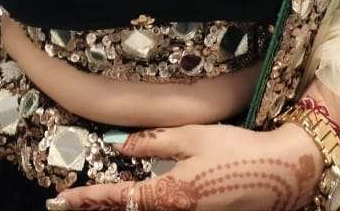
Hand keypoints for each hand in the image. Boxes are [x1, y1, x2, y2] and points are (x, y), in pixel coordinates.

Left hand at [47, 122, 322, 210]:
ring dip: (117, 208)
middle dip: (95, 210)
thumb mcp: (192, 136)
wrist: (278, 174)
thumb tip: (117, 143)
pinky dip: (140, 209)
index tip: (61, 199)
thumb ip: (153, 142)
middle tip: (63, 205)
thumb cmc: (234, 149)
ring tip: (90, 202)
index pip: (118, 199)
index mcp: (169, 194)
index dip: (88, 199)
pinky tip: (133, 200)